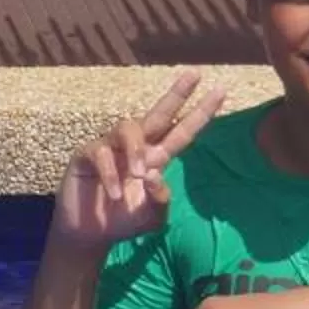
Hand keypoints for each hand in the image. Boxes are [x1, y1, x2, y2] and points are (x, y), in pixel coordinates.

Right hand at [52, 70, 226, 247]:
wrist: (90, 235)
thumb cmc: (124, 221)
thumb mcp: (151, 216)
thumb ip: (160, 199)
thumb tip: (154, 175)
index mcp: (157, 158)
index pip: (183, 131)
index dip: (201, 113)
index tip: (221, 91)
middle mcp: (137, 147)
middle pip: (159, 114)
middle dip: (177, 94)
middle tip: (195, 74)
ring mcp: (111, 148)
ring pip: (128, 128)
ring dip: (135, 149)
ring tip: (137, 174)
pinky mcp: (86, 155)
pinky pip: (100, 152)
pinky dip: (110, 174)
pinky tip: (114, 194)